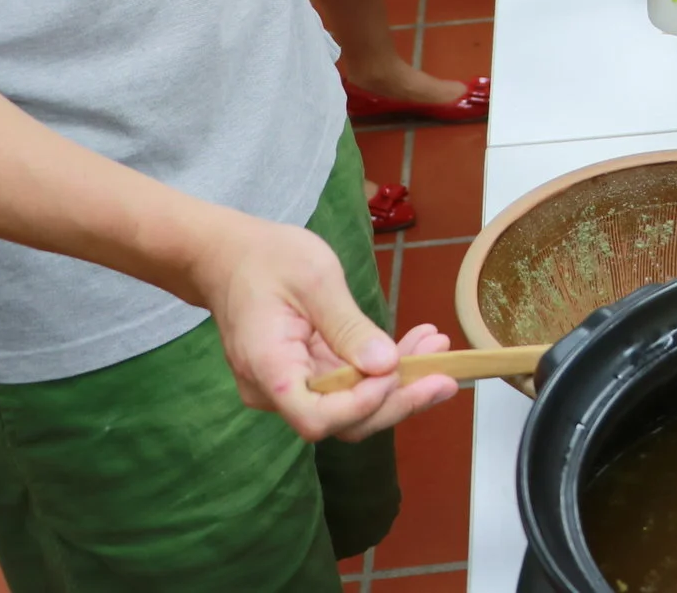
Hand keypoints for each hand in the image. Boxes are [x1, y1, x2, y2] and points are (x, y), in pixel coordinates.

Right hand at [190, 211, 457, 440]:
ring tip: (439, 346)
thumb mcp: (314, 278)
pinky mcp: (307, 375)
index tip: (395, 373)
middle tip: (447, 375)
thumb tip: (385, 364)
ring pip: (351, 405)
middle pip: (342, 419)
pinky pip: (348, 384)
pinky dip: (384, 368)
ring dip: (399, 382)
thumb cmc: (266, 258)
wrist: (229, 256)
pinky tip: (418, 344)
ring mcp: (291, 387)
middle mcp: (275, 390)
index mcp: (268, 366)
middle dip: (398, 399)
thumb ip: (347, 325)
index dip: (361, 406)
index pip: (315, 417)